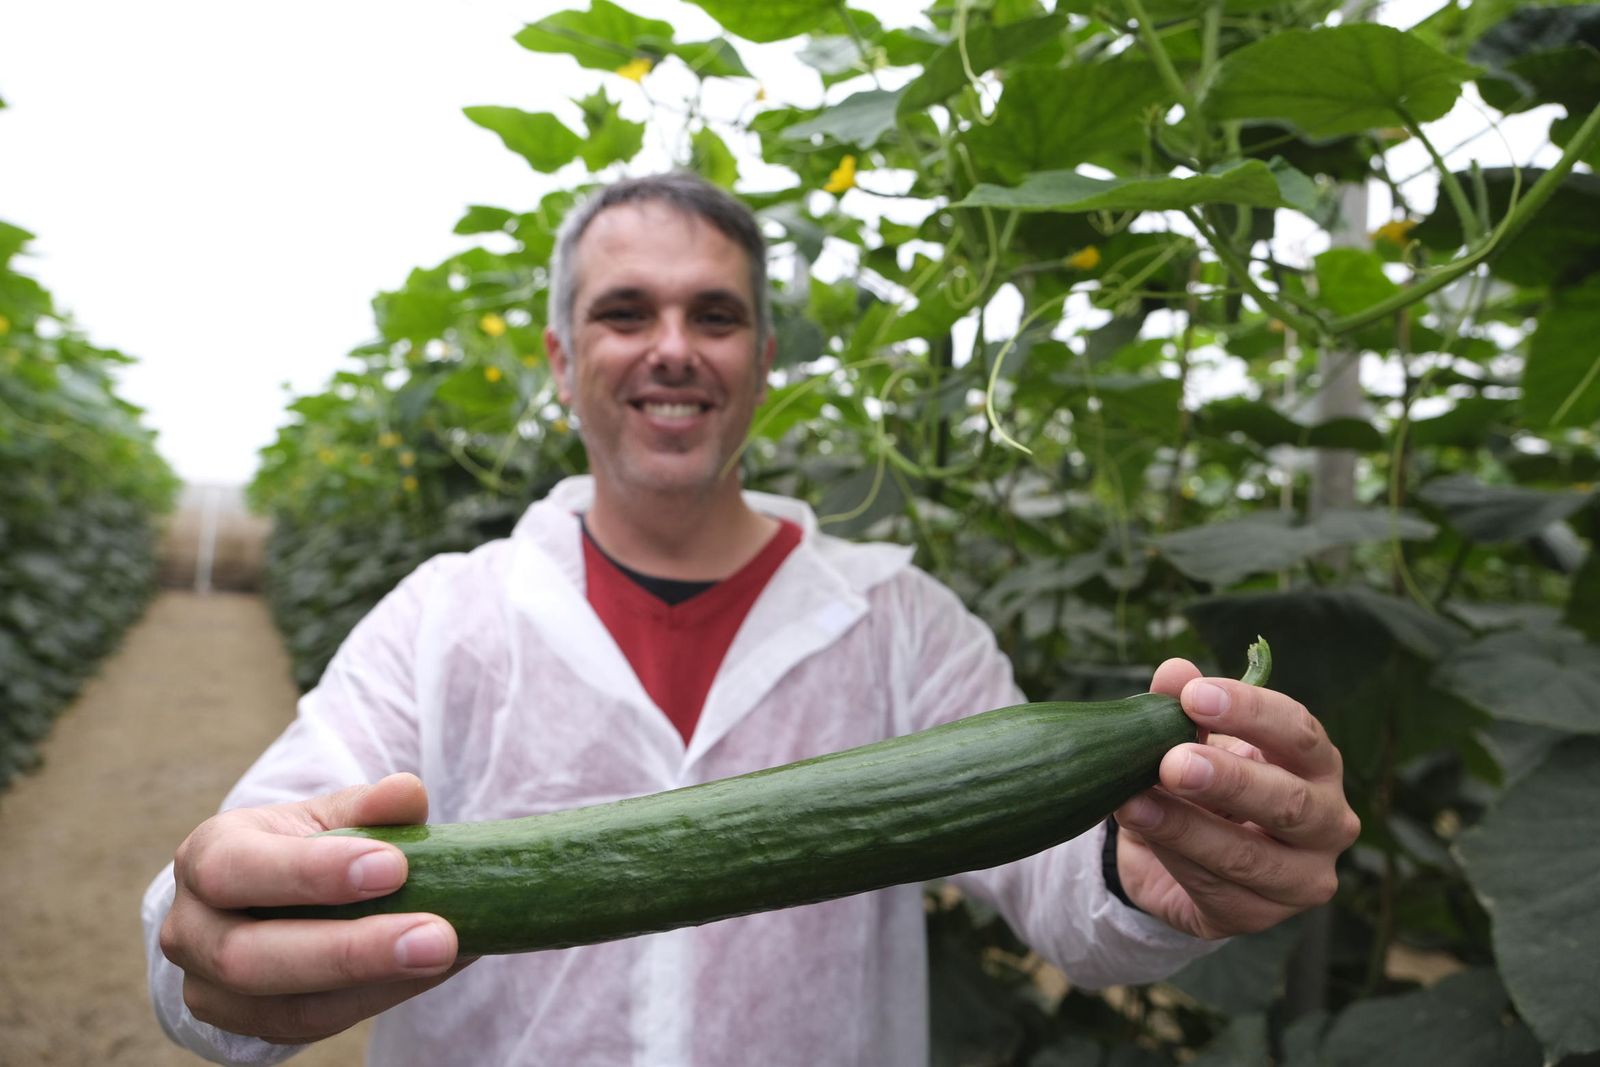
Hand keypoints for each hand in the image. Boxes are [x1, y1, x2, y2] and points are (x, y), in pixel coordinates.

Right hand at [159, 773, 469, 1043]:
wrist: (269, 900)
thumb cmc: (306, 845)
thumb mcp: (328, 814)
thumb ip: (365, 805)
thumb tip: (406, 792)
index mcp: (206, 856)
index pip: (236, 868)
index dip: (311, 872)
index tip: (394, 867)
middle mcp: (191, 929)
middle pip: (250, 958)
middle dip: (351, 951)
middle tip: (437, 937)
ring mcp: (211, 989)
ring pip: (288, 1008)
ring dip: (376, 985)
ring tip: (446, 955)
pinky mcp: (249, 1028)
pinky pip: (315, 1025)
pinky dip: (380, 998)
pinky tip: (433, 970)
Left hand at [1113, 659, 1360, 939]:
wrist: (1182, 850)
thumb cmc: (1203, 779)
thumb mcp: (1189, 737)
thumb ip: (1183, 705)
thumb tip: (1174, 670)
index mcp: (1317, 764)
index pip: (1299, 733)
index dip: (1249, 712)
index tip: (1194, 695)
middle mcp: (1328, 822)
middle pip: (1289, 802)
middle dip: (1228, 780)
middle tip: (1173, 762)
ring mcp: (1300, 878)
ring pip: (1250, 857)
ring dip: (1186, 828)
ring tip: (1134, 801)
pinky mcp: (1258, 915)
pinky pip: (1216, 890)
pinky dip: (1173, 858)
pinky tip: (1139, 833)